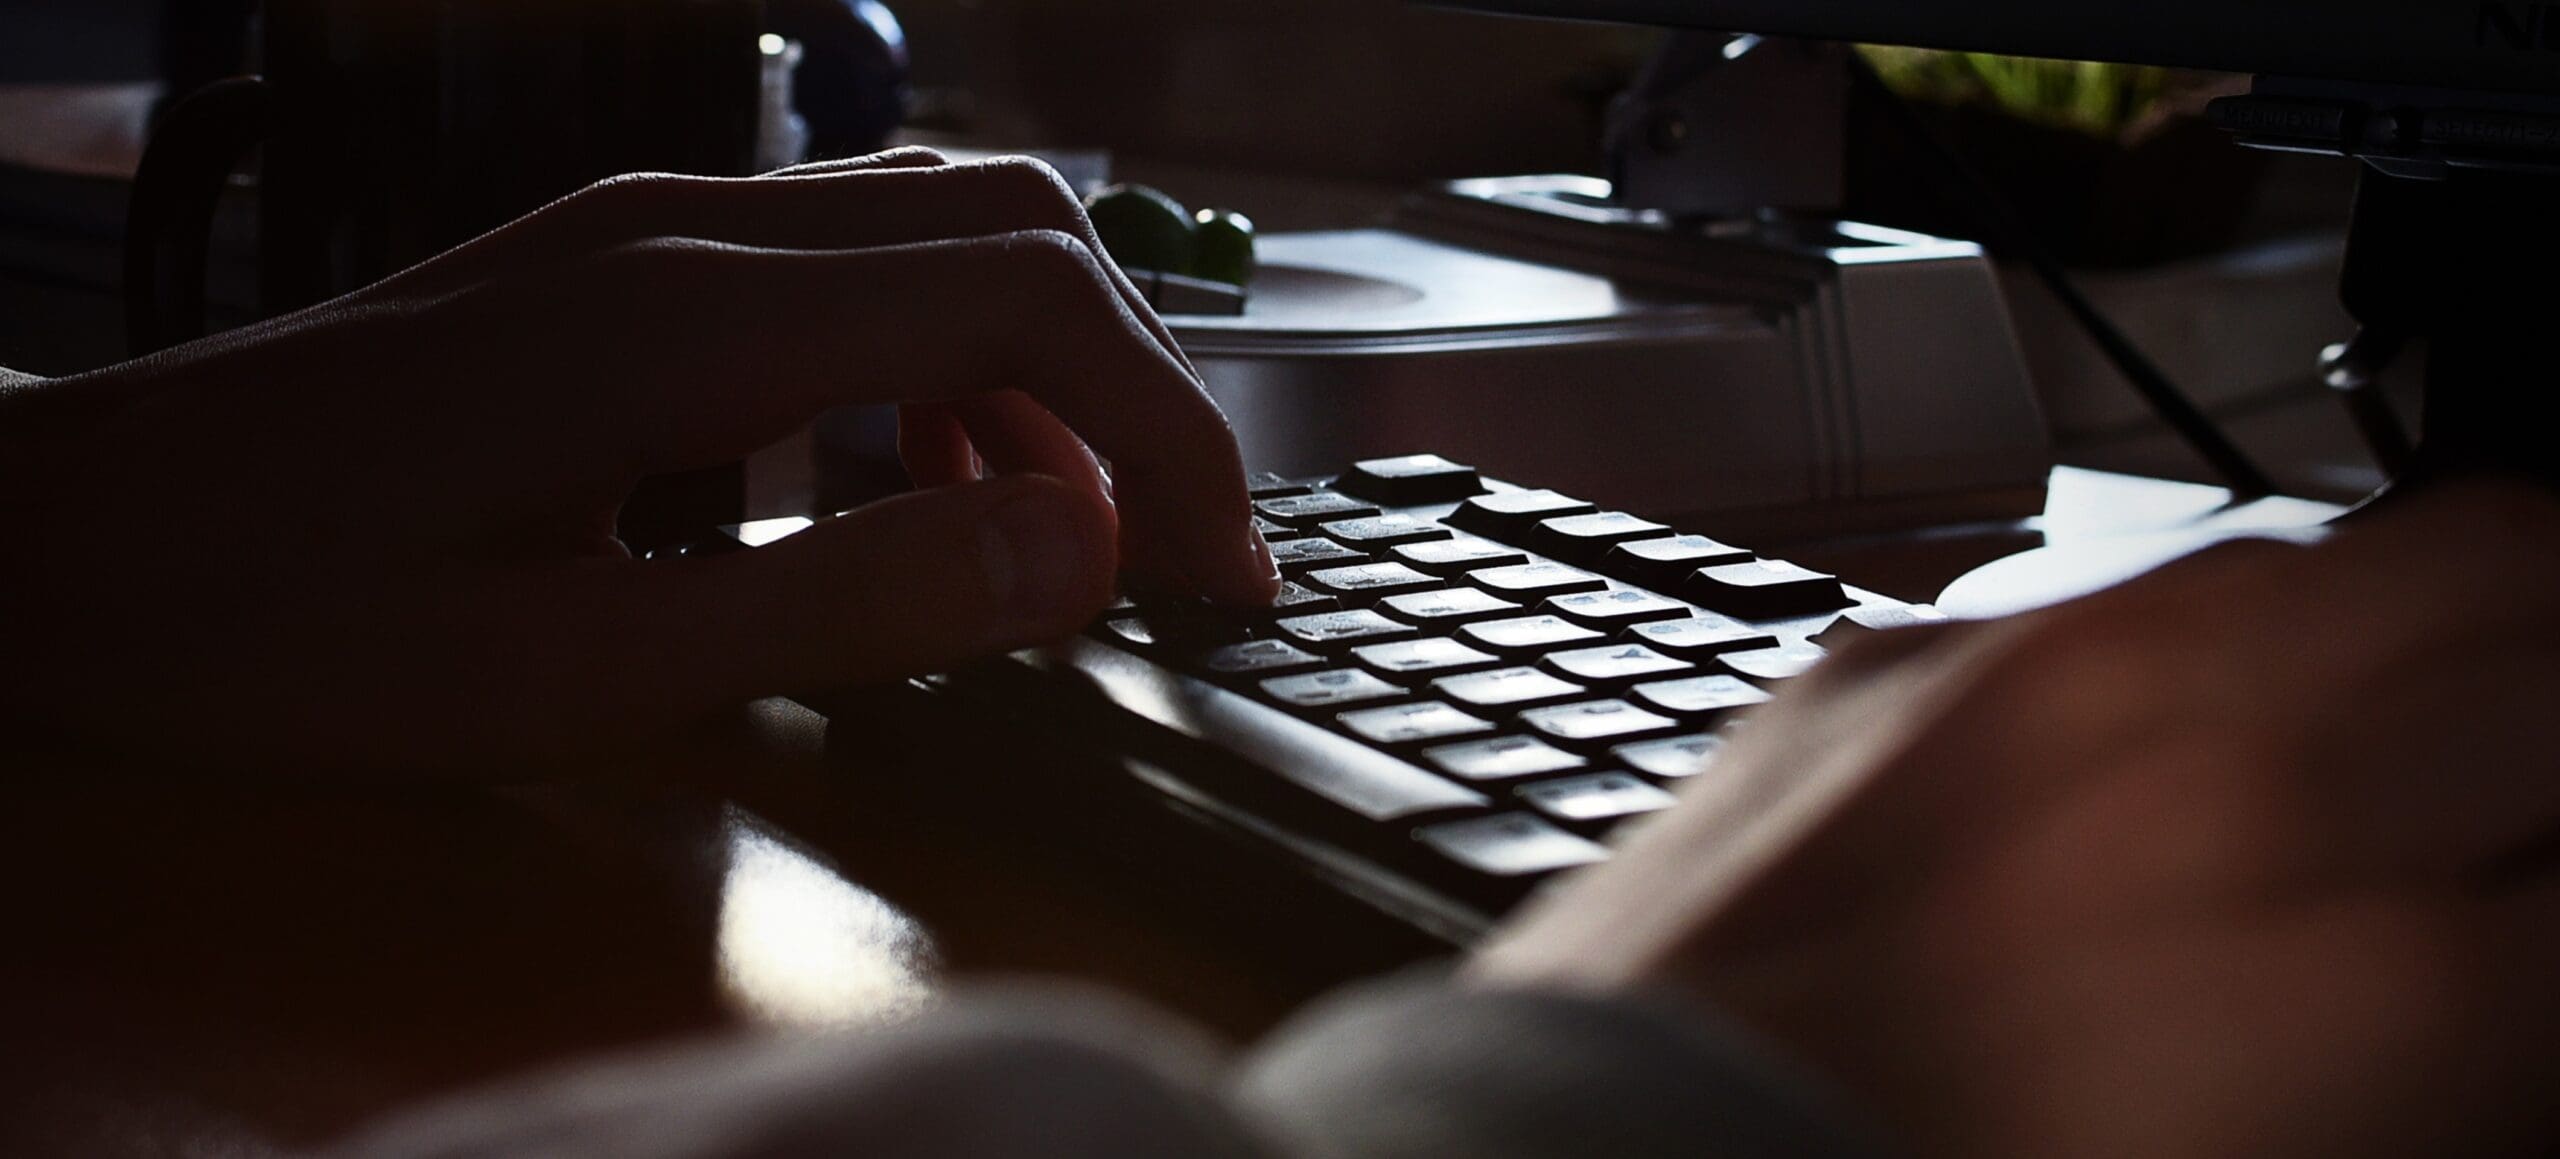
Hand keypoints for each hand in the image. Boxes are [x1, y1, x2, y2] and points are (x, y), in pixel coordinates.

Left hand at [0, 149, 1277, 776]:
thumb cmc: (285, 630)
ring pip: (929, 239)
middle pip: (1009, 226)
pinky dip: (924, 377)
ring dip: (1030, 383)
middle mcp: (688, 228)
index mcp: (695, 318)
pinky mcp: (606, 267)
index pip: (1031, 295)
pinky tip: (891, 499)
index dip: (1169, 427)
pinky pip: (834, 277)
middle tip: (1172, 558)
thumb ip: (849, 601)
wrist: (55, 542)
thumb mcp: (576, 672)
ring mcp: (642, 230)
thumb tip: (1086, 544)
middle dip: (1127, 385)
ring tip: (1044, 552)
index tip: (1224, 575)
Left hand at [1474, 482, 2559, 1157]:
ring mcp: (2038, 681)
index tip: (2523, 920)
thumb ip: (2438, 1058)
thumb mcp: (2283, 1156)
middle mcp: (2216, 774)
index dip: (2559, 895)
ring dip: (2437, 646)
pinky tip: (2192, 753)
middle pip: (2542, 619)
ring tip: (2413, 759)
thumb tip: (2481, 981)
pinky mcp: (1899, 658)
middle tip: (2513, 812)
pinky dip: (2221, 655)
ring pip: (2375, 554)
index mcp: (2364, 988)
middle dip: (2552, 725)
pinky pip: (2143, 591)